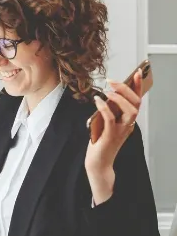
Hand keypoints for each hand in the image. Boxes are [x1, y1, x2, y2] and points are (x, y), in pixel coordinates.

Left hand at [85, 69, 142, 199]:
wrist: (98, 163)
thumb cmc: (100, 142)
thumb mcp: (106, 123)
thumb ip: (109, 111)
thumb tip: (105, 94)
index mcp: (127, 121)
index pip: (137, 101)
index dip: (138, 86)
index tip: (138, 72)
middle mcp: (127, 125)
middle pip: (135, 104)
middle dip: (127, 89)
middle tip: (113, 81)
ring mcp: (121, 131)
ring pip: (130, 111)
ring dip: (119, 98)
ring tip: (108, 90)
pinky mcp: (110, 136)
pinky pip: (111, 119)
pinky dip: (105, 108)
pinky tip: (97, 100)